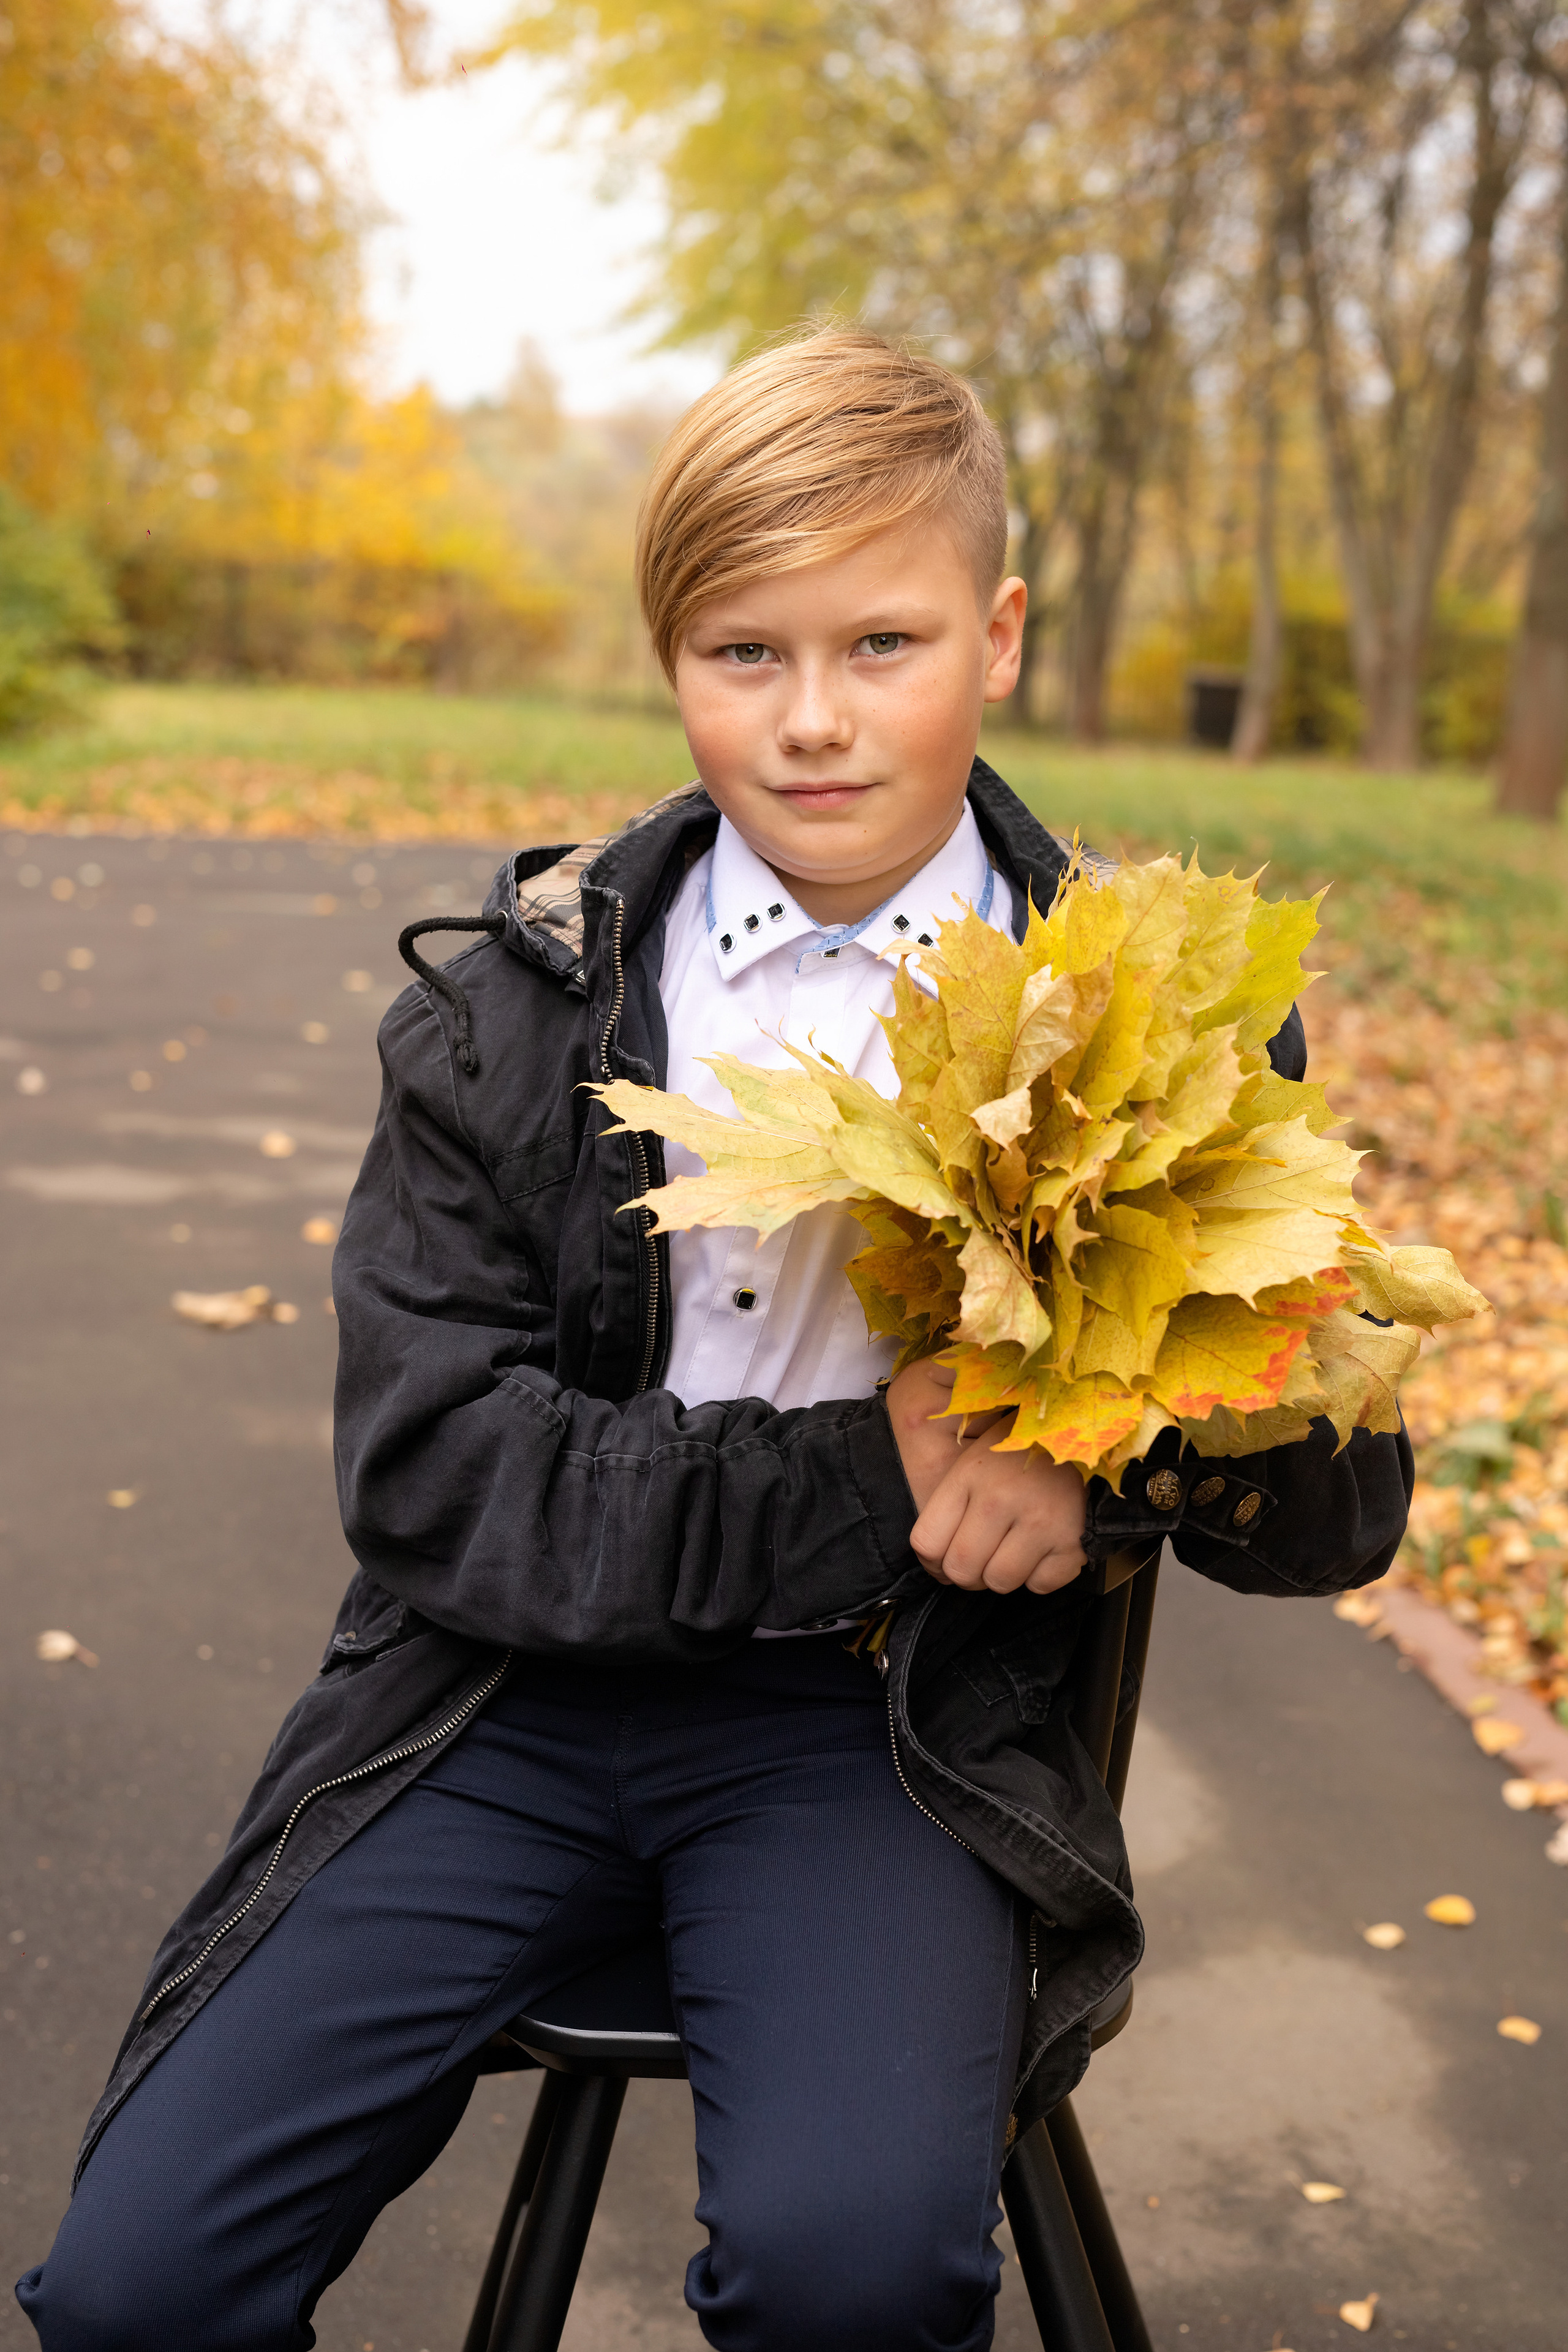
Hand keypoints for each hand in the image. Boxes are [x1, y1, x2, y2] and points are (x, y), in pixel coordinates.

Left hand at [886, 1356, 1086, 1594]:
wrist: (1084, 1435)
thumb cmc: (1021, 1451)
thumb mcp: (974, 1460)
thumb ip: (949, 1504)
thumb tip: (934, 1560)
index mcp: (969, 1476)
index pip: (926, 1543)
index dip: (931, 1562)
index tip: (944, 1559)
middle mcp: (1000, 1499)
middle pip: (960, 1570)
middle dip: (966, 1574)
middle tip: (981, 1560)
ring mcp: (1039, 1522)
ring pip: (999, 1582)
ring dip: (1002, 1575)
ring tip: (1012, 1551)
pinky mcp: (1072, 1541)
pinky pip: (1040, 1585)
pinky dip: (1039, 1577)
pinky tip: (1041, 1551)